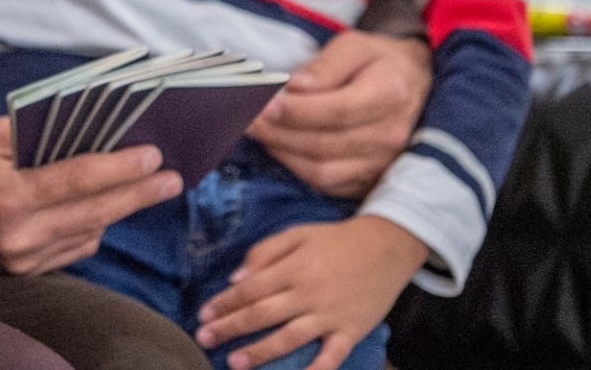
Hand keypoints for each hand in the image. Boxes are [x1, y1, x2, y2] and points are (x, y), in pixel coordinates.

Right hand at [0, 110, 182, 274]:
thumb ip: (22, 130)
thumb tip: (79, 122)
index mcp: (6, 197)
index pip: (77, 181)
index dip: (120, 167)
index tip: (153, 155)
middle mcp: (17, 236)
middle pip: (96, 213)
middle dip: (139, 193)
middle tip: (173, 177)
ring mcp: (21, 259)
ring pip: (89, 233)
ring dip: (119, 209)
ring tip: (145, 186)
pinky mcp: (23, 270)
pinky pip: (74, 248)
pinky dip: (92, 225)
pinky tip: (105, 206)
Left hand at [195, 215, 426, 369]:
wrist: (387, 246)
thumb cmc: (336, 239)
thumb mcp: (297, 233)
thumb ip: (263, 252)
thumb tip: (235, 278)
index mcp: (292, 268)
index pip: (250, 289)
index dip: (224, 303)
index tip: (202, 314)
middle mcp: (307, 293)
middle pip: (262, 314)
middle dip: (230, 328)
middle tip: (204, 339)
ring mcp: (330, 315)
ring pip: (289, 337)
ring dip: (260, 352)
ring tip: (234, 363)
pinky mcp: (351, 331)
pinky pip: (331, 357)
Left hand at [245, 31, 429, 197]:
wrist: (414, 85)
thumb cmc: (379, 61)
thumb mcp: (355, 46)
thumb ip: (325, 65)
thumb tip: (294, 87)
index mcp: (389, 95)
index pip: (337, 111)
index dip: (296, 110)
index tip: (264, 102)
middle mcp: (389, 136)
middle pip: (323, 144)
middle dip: (277, 132)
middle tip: (245, 117)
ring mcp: (382, 164)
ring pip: (321, 170)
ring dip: (281, 151)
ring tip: (255, 130)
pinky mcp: (370, 181)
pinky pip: (326, 183)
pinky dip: (295, 167)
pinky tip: (278, 146)